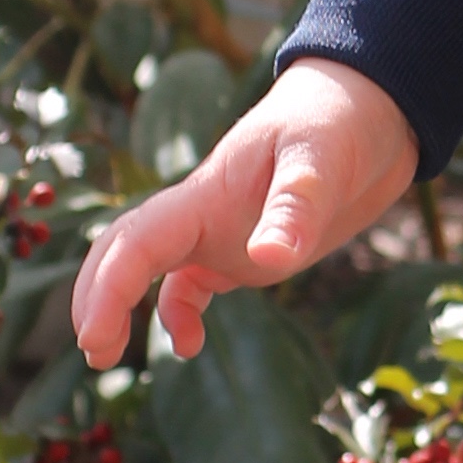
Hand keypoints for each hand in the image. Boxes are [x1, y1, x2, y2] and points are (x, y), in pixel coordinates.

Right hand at [70, 59, 419, 365]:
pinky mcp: (241, 246)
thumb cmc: (340, 120)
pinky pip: (191, 282)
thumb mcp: (322, 159)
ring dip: (121, 305)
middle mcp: (202, 213)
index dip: (106, 289)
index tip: (92, 337)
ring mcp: (219, 230)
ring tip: (106, 356)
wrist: (370, 107)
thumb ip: (296, 207)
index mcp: (207, 193)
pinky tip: (190, 344)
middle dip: (96, 297)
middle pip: (124, 251)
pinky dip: (177, 314)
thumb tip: (270, 261)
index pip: (137, 241)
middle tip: (93, 354)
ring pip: (149, 267)